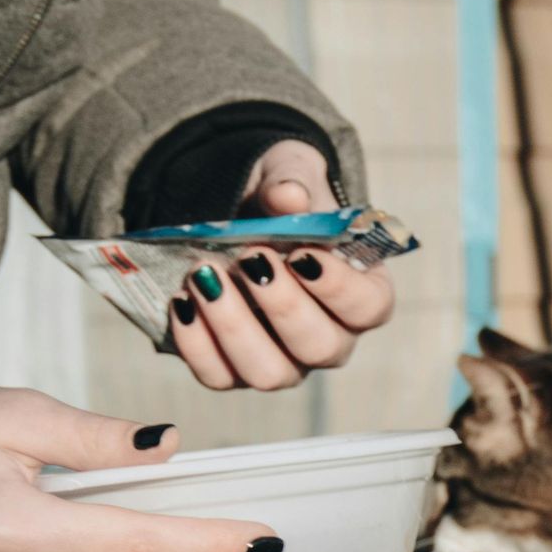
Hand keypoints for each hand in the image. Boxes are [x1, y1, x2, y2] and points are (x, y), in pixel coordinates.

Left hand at [167, 138, 395, 392]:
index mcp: (361, 294)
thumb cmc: (281, 204)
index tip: (301, 254)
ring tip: (205, 277)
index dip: (339, 289)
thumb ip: (293, 182)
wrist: (237, 217)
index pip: (369, 309)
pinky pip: (219, 376)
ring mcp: (284, 361)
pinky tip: (182, 300)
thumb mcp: (290, 175)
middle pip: (320, 348)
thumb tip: (287, 197)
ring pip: (269, 373)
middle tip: (250, 258)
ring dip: (234, 327)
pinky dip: (195, 343)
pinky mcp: (235, 369)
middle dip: (282, 305)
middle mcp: (330, 338)